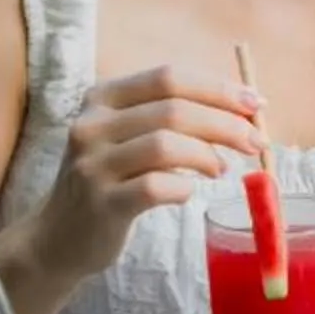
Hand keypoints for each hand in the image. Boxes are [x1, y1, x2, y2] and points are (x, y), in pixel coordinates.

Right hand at [33, 66, 262, 282]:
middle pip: (173, 109)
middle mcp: (92, 124)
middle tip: (255, 142)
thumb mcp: (127, 137)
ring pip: (166, 144)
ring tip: (222, 169)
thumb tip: (245, 109)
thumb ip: (173, 117)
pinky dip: (184, 187)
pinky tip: (189, 192)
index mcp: (102, 97)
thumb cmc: (110, 181)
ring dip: (208, 155)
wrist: (59, 236)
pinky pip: (156, 187)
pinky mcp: (101, 204)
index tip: (255, 103)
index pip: (168, 77)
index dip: (218, 88)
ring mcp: (92, 164)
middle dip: (225, 124)